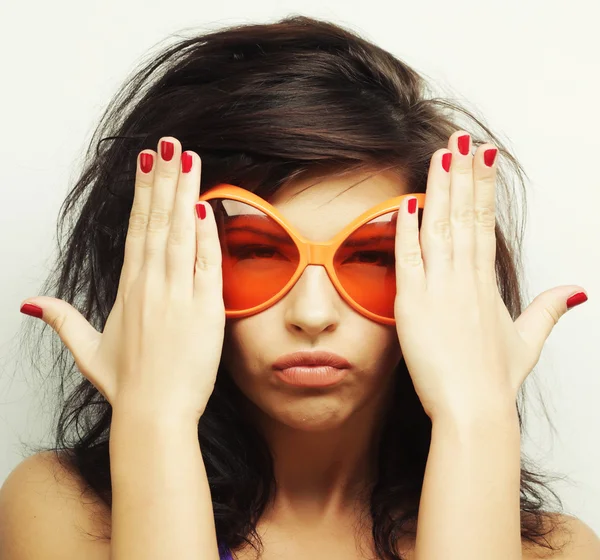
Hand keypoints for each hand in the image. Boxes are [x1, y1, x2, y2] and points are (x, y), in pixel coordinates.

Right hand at [19, 136, 225, 421]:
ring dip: (184, 194)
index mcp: (129, 289)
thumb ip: (61, 319)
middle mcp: (151, 285)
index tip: (147, 164)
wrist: (153, 415)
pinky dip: (207, 236)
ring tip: (188, 159)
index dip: (143, 194)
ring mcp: (177, 295)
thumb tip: (29, 301)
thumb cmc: (125, 385)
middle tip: (169, 144)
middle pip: (158, 222)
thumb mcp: (87, 350)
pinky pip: (206, 265)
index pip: (137, 230)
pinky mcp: (204, 310)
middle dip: (164, 180)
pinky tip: (207, 207)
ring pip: (181, 234)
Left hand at [393, 130, 587, 421]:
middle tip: (461, 139)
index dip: (482, 186)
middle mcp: (465, 278)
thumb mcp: (527, 340)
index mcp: (486, 282)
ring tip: (441, 155)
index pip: (484, 221)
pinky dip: (406, 229)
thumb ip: (549, 310)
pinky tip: (407, 201)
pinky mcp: (414, 304)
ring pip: (440, 227)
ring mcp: (439, 288)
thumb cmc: (495, 379)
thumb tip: (578, 290)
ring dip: (440, 189)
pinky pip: (409, 258)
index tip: (481, 157)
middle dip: (463, 174)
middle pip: (464, 214)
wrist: (474, 408)